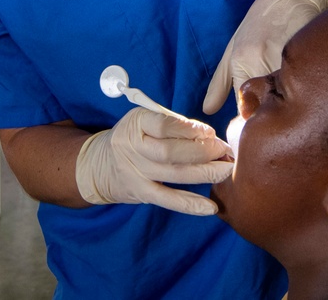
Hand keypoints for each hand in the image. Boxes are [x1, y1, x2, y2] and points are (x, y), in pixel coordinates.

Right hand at [75, 107, 232, 215]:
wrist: (100, 164)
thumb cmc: (134, 137)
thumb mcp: (145, 121)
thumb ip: (173, 125)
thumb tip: (209, 136)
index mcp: (136, 123)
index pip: (164, 125)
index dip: (190, 130)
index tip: (210, 133)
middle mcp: (133, 147)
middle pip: (171, 152)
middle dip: (204, 152)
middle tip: (225, 151)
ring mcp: (136, 173)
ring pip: (174, 174)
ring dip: (205, 173)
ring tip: (226, 170)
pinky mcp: (141, 193)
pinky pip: (168, 199)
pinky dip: (190, 205)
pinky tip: (211, 207)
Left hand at [203, 0, 327, 113]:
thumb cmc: (259, 22)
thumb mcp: (233, 49)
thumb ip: (219, 83)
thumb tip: (207, 109)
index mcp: (241, 61)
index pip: (244, 110)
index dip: (250, 123)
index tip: (255, 127)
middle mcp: (260, 59)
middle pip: (267, 106)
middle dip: (270, 116)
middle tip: (274, 118)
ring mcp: (283, 55)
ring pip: (286, 97)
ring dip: (288, 104)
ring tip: (289, 100)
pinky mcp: (305, 52)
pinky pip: (304, 82)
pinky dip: (303, 88)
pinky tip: (304, 85)